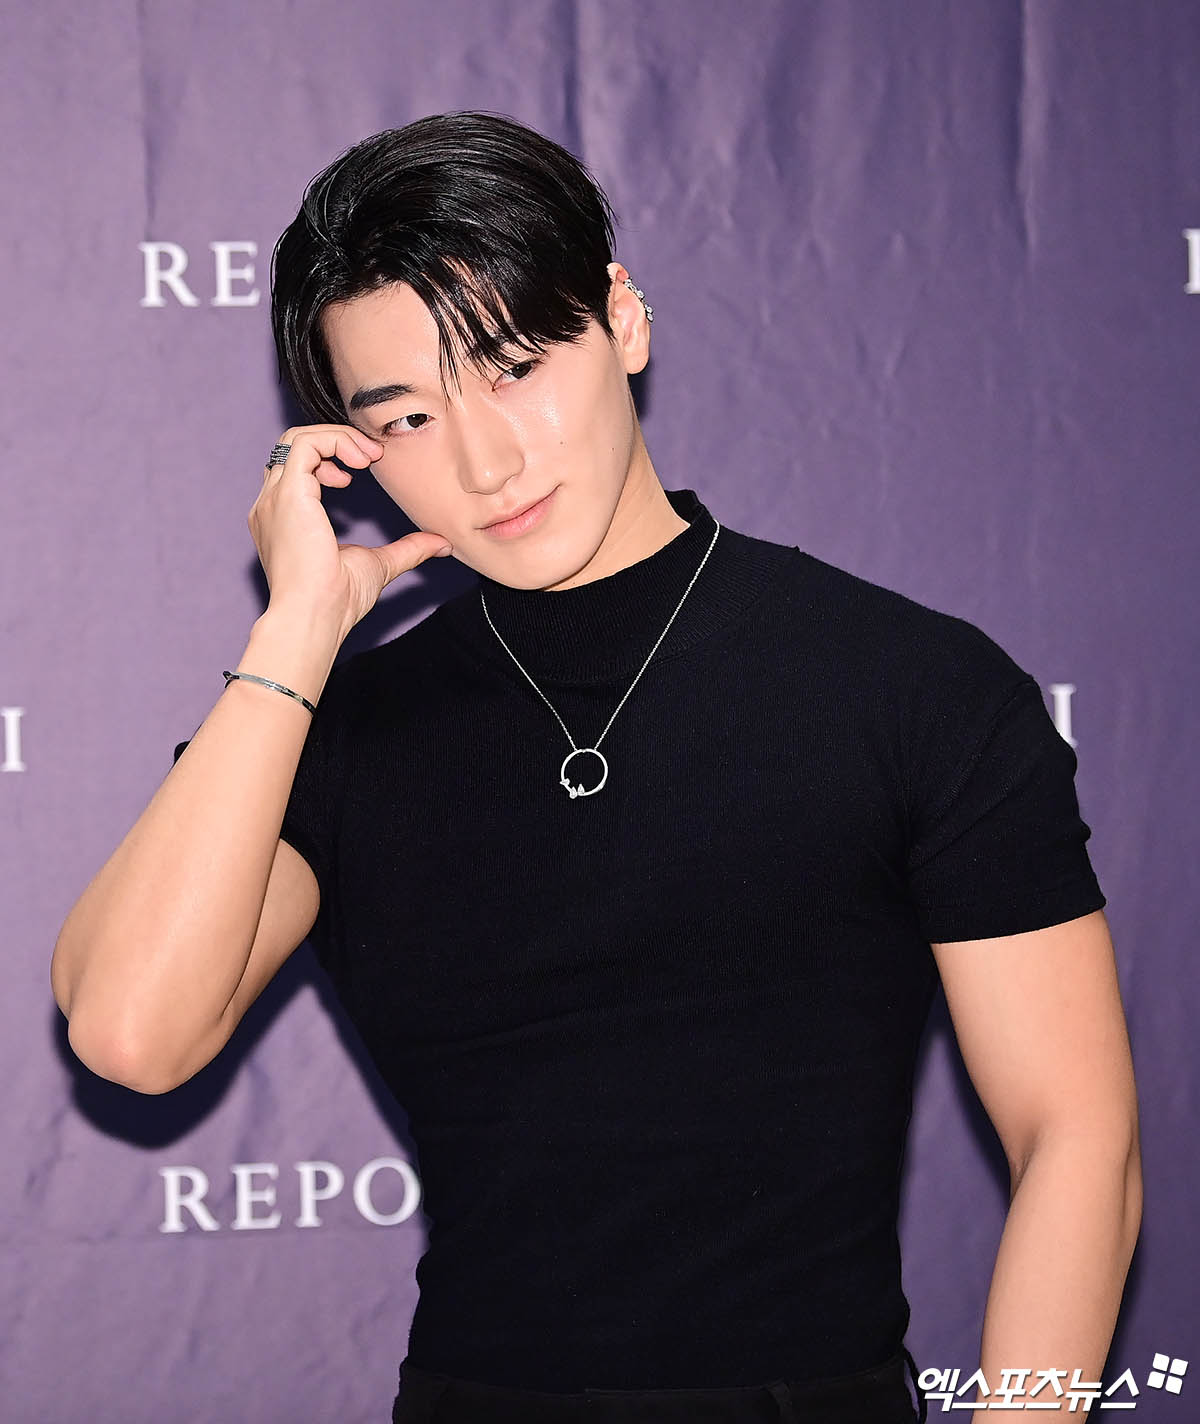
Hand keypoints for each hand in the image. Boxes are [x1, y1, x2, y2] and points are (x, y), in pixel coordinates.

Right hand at [248, 425, 452, 640]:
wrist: (313, 618)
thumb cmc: (335, 602)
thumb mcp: (378, 565)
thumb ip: (406, 549)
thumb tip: (440, 544)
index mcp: (284, 519)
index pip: (297, 467)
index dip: (330, 455)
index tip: (364, 468)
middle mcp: (273, 505)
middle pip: (292, 447)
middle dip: (335, 440)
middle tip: (371, 456)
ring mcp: (275, 499)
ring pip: (295, 439)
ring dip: (337, 437)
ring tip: (367, 458)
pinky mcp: (288, 495)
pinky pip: (304, 445)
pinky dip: (334, 441)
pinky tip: (360, 463)